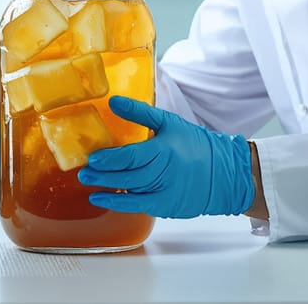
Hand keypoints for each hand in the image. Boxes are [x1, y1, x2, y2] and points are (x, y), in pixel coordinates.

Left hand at [78, 96, 253, 217]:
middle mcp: (164, 172)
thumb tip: (114, 101)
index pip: (131, 156)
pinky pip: (137, 206)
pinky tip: (100, 199)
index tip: (93, 156)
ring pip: (130, 189)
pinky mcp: (166, 206)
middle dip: (103, 173)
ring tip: (88, 181)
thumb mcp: (169, 123)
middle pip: (128, 174)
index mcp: (164, 149)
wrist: (223, 174)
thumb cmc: (194, 144)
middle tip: (84, 170)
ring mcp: (165, 191)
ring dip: (106, 186)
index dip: (110, 158)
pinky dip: (117, 203)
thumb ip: (140, 113)